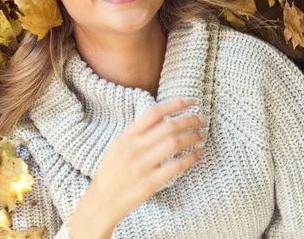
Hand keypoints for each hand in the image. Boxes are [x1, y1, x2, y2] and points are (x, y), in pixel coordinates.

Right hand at [67, 98, 207, 238]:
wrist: (101, 202)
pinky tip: (198, 154)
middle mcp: (134, 148)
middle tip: (202, 119)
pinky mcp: (149, 183)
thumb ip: (139, 132)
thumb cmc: (113, 171)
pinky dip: (191, 158)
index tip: (190, 101)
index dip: (175, 104)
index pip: (154, 112)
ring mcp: (141, 165)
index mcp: (127, 136)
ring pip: (174, 143)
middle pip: (169, 126)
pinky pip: (175, 166)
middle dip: (190, 120)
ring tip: (202, 135)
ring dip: (193, 136)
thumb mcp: (119, 145)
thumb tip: (165, 116)